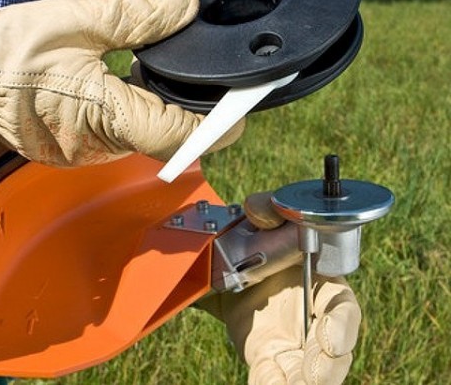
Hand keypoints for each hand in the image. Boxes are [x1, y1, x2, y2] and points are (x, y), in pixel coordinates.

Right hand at [0, 0, 244, 165]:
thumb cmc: (6, 53)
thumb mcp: (77, 20)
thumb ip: (140, 15)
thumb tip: (183, 6)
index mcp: (101, 115)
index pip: (176, 134)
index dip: (215, 126)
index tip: (239, 114)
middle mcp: (97, 146)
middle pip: (165, 137)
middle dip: (190, 109)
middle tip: (207, 80)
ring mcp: (86, 153)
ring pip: (144, 137)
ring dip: (160, 108)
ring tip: (163, 72)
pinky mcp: (77, 149)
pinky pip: (122, 137)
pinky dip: (136, 112)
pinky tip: (128, 83)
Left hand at [198, 192, 360, 384]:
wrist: (232, 269)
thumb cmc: (262, 244)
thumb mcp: (262, 222)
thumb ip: (266, 209)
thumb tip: (261, 209)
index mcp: (324, 286)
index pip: (343, 309)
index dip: (340, 326)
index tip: (330, 340)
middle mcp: (317, 319)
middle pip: (334, 351)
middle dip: (326, 367)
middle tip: (312, 376)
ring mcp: (296, 343)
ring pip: (309, 371)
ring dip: (304, 381)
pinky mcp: (273, 359)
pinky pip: (276, 378)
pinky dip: (273, 384)